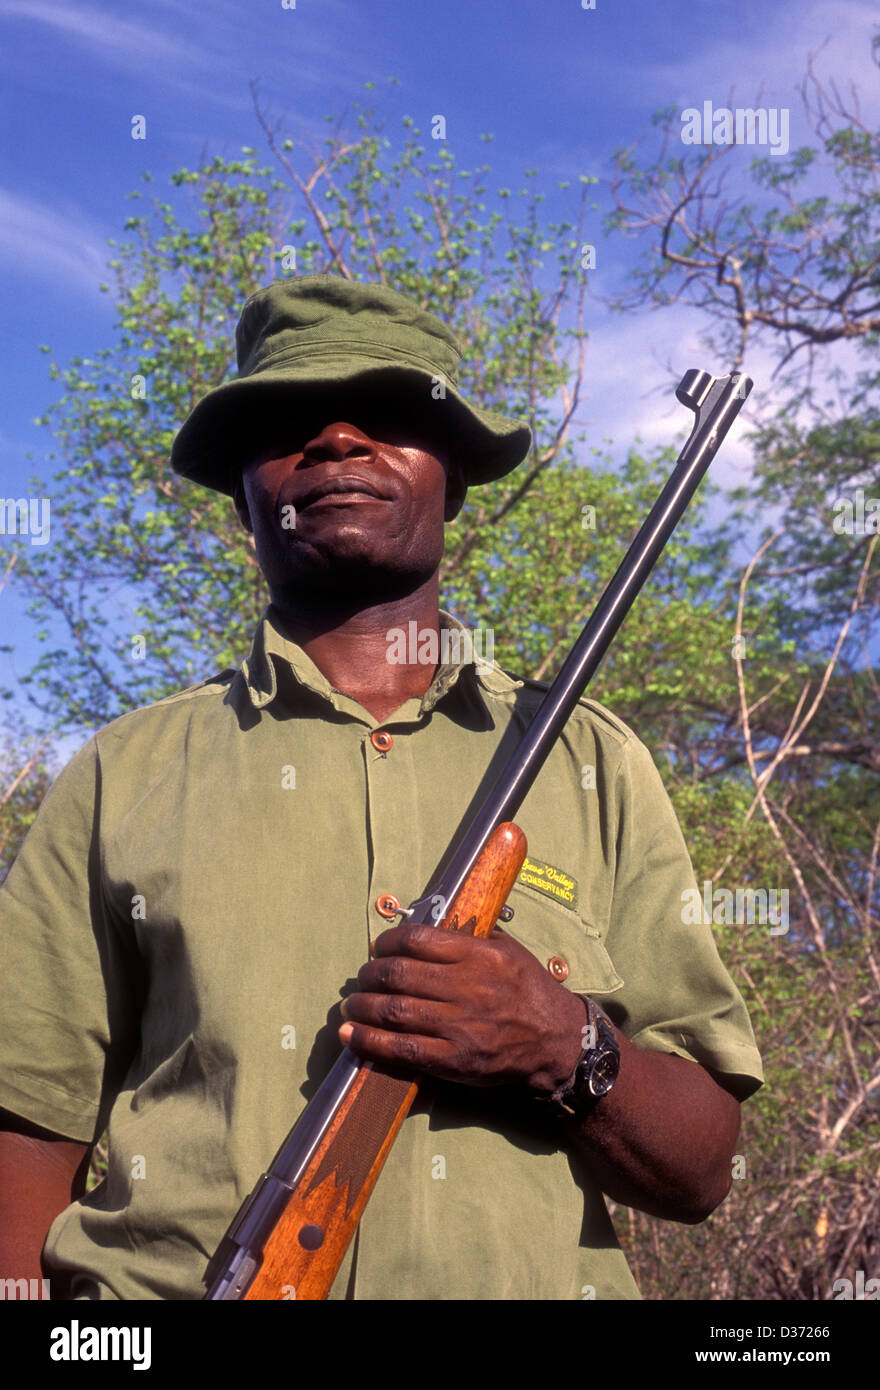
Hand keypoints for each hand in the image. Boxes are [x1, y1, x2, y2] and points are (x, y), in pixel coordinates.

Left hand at [338, 922, 587, 1093]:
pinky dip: (370, 1042)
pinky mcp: (455, 1060)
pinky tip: (351, 1036)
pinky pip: (403, 1049)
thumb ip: (472, 936)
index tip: (378, 947)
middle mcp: (468, 988)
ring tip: (351, 1006)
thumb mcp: (509, 950)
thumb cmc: (530, 991)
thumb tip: (425, 926)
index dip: (388, 942)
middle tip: (362, 978)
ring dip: (362, 1007)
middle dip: (370, 975)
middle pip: (398, 975)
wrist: (556, 1042)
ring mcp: (460, 1026)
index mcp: (480, 955)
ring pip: (394, 1011)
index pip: (417, 940)